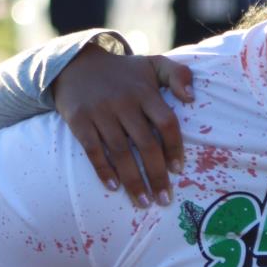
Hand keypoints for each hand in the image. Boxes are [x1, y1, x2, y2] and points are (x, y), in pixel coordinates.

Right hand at [52, 44, 194, 207]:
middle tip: (164, 200)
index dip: (174, 148)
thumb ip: (178, 74)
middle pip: (146, 144)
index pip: (166, 123)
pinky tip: (114, 187)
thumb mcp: (152, 64)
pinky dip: (103, 170)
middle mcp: (123, 101)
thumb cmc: (123, 72)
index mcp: (145, 91)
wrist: (75, 63)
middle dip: (156, 175)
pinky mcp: (78, 120)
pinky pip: (92, 150)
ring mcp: (100, 111)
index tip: (177, 171)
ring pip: (120, 152)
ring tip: (143, 203)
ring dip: (133, 181)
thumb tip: (192, 98)